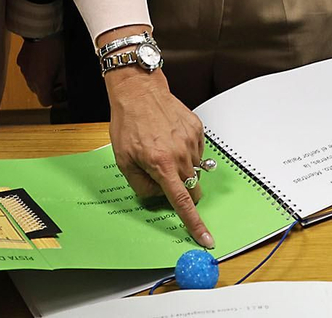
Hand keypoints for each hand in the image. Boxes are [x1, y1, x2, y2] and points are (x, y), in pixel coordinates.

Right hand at [18, 35, 67, 105]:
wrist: (42, 29)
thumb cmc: (55, 47)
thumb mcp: (65, 66)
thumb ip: (65, 82)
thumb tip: (67, 90)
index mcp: (41, 83)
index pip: (45, 102)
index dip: (54, 100)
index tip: (60, 94)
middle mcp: (30, 79)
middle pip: (39, 92)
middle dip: (48, 88)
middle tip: (57, 78)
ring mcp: (24, 70)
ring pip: (32, 81)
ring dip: (40, 78)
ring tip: (49, 66)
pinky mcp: (21, 61)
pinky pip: (28, 71)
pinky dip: (34, 69)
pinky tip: (42, 59)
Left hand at [99, 37, 212, 247]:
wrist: (139, 91)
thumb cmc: (128, 124)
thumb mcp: (124, 160)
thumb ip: (142, 185)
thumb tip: (158, 197)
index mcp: (161, 165)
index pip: (182, 202)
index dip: (195, 223)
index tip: (207, 239)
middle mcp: (180, 154)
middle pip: (194, 188)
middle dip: (184, 191)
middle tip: (165, 177)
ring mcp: (191, 140)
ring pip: (195, 170)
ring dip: (182, 169)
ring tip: (163, 149)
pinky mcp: (197, 129)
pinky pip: (197, 151)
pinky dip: (186, 152)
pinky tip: (170, 138)